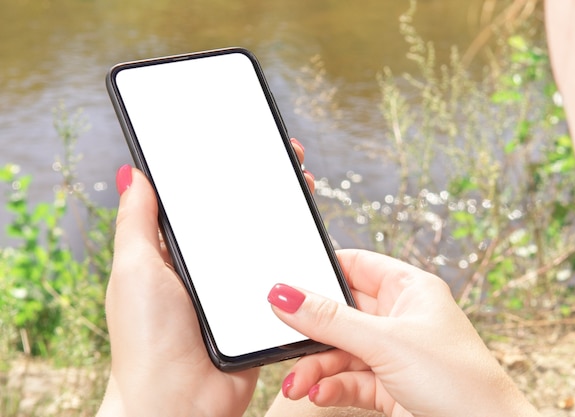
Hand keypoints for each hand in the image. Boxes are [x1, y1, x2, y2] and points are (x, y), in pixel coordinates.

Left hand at [97, 137, 309, 416]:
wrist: (180, 402)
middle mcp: (207, 268)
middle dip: (263, 185)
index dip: (221, 171)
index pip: (201, 201)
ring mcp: (236, 288)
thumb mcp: (134, 269)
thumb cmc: (147, 340)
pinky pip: (283, 277)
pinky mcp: (261, 309)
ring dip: (286, 215)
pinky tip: (311, 233)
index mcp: (175, 252)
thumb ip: (136, 221)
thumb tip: (134, 174)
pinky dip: (297, 257)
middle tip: (285, 159)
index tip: (242, 144)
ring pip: (267, 242)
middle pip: (240, 217)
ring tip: (303, 186)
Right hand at [268, 249, 539, 416]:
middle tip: (283, 339)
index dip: (322, 272)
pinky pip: (348, 380)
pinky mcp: (389, 387)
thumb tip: (285, 294)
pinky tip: (319, 393)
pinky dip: (331, 387)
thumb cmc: (458, 380)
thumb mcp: (386, 342)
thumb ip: (331, 320)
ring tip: (297, 383)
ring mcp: (394, 354)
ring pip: (340, 351)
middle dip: (312, 331)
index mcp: (409, 290)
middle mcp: (400, 318)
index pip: (356, 266)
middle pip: (341, 313)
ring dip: (315, 367)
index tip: (286, 282)